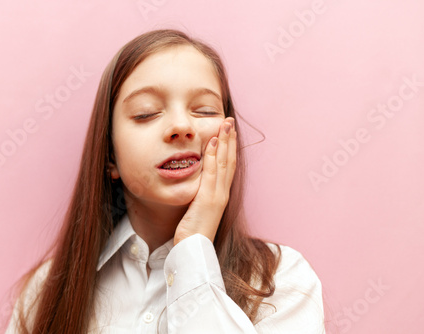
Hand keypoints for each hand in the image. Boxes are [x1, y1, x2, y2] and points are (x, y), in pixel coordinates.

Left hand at [173, 117, 236, 244]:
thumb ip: (199, 196)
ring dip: (225, 142)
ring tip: (225, 125)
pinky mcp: (208, 200)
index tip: (228, 132)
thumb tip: (195, 185)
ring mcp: (217, 196)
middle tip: (230, 122)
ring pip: (224, 163)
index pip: (227, 166)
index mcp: (220, 195)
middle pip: (229, 161)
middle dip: (230, 140)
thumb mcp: (197, 210)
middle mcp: (222, 193)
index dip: (229, 148)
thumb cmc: (193, 233)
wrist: (194, 251)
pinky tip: (213, 143)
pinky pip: (211, 174)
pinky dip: (214, 157)